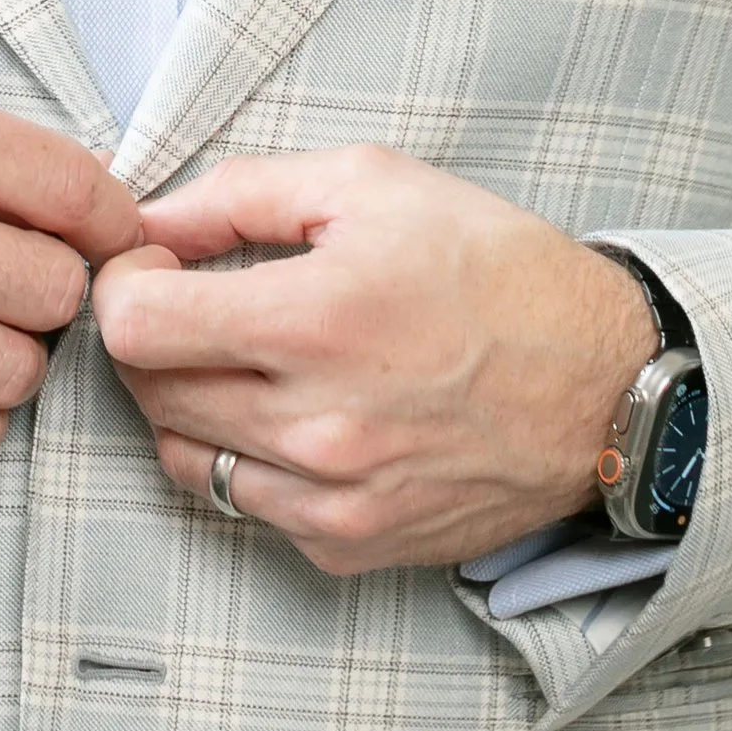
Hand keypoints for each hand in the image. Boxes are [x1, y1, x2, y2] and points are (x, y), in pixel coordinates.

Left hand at [93, 143, 656, 573]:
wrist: (608, 385)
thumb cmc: (497, 271)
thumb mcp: (372, 183)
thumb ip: (240, 195)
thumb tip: (148, 215)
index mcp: (316, 321)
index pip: (133, 325)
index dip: (123, 282)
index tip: (154, 261)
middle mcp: (316, 425)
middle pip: (147, 390)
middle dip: (150, 335)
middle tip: (193, 299)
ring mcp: (332, 500)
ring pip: (182, 457)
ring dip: (185, 400)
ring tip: (240, 356)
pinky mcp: (350, 548)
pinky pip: (246, 507)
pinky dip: (243, 459)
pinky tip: (290, 412)